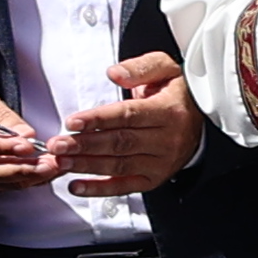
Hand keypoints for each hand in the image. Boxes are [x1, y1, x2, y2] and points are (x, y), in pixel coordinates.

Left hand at [52, 53, 201, 194]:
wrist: (199, 116)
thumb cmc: (176, 92)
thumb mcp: (164, 68)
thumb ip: (140, 68)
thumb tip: (115, 73)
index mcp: (168, 111)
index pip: (128, 116)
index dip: (98, 120)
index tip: (73, 122)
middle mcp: (167, 139)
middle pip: (120, 143)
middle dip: (85, 145)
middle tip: (58, 145)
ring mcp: (162, 162)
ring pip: (119, 165)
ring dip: (87, 166)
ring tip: (62, 162)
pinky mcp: (155, 177)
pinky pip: (125, 186)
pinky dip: (100, 189)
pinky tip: (78, 186)